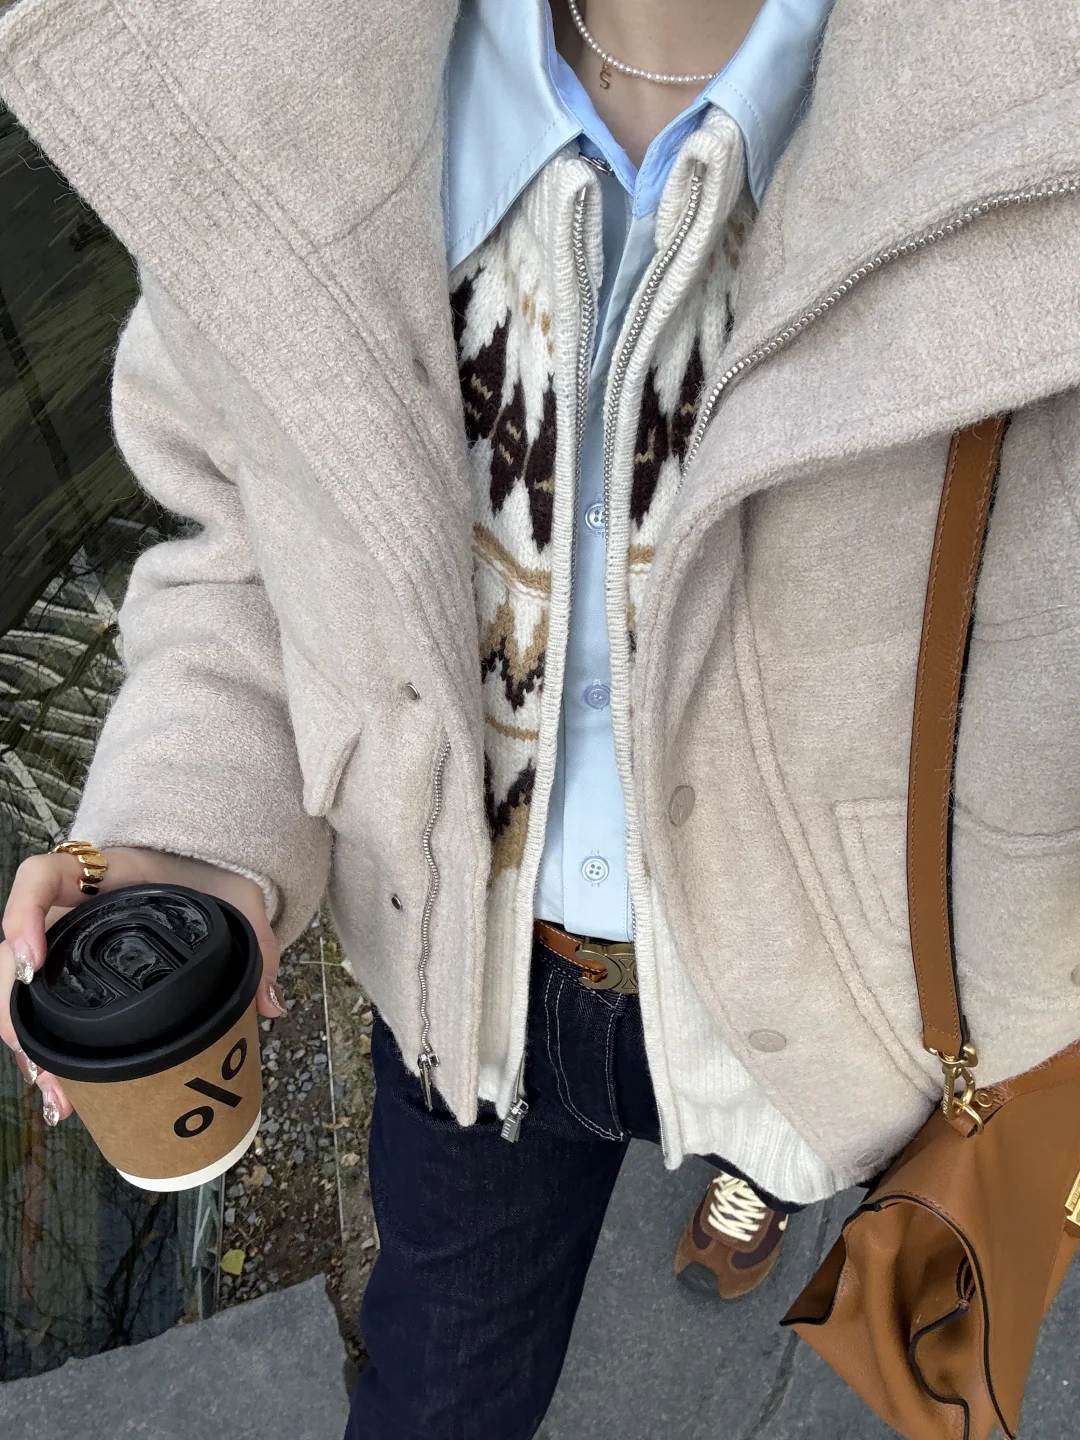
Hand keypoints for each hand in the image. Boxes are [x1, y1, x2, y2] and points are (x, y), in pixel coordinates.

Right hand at [1, 846, 285, 1122]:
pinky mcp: (72, 970)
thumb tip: (269, 1004)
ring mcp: (64, 940)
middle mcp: (69, 907)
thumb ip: (257, 943)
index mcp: (101, 875)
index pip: (41, 877)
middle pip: (12, 952)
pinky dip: (45, 1045)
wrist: (205, 865)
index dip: (24, 915)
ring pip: (18, 988)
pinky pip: (42, 1006)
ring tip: (55, 1091)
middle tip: (41, 1061)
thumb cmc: (209, 874)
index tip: (34, 961)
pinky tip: (60, 1087)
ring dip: (26, 1042)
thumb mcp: (236, 899)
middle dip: (15, 1011)